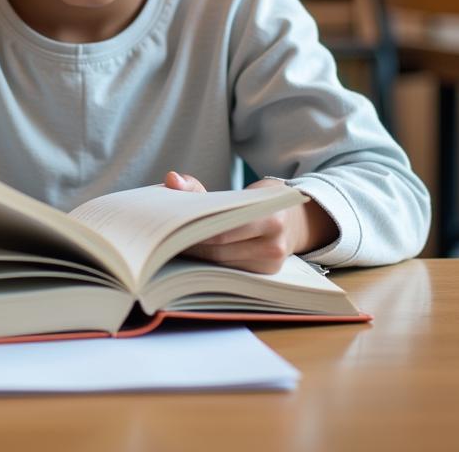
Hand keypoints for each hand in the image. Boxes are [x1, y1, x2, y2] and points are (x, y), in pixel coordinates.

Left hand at [163, 171, 337, 273]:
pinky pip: (229, 273)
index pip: (222, 232)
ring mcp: (271, 266)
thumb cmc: (257, 201)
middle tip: (164, 240)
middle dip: (190, 246)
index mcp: (271, 219)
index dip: (192, 232)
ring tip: (174, 247)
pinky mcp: (265, 278)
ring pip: (222, 266)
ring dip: (197, 258)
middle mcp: (275, 246)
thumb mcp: (234, 191)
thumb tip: (170, 179)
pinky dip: (209, 265)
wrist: (294, 218)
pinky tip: (193, 256)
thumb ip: (198, 188)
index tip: (168, 227)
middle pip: (219, 253)